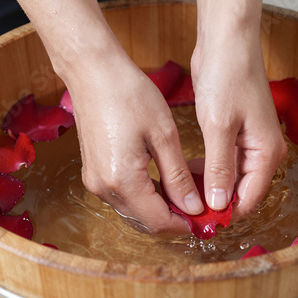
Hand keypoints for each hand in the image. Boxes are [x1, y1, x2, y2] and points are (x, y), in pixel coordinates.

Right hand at [66, 54, 203, 233]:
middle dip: (173, 218)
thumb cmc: (129, 95)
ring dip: (159, 208)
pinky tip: (162, 182)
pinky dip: (144, 196)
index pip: (158, 222)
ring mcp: (95, 181)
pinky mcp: (94, 171)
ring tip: (185, 191)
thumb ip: (177, 177)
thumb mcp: (164, 135)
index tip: (205, 217)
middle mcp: (104, 188)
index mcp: (122, 180)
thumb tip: (192, 206)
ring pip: (133, 210)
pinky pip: (122, 196)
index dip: (184, 224)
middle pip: (144, 221)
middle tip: (198, 204)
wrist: (92, 72)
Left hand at [191, 35, 286, 221]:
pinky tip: (186, 172)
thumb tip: (218, 203)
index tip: (196, 220)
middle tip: (182, 207)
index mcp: (266, 153)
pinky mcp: (233, 133)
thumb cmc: (228, 77)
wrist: (227, 41)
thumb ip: (220, 167)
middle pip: (239, 191)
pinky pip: (222, 162)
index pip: (248, 199)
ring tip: (179, 192)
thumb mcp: (220, 126)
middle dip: (213, 201)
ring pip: (228, 177)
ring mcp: (248, 142)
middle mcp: (261, 152)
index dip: (223, 213)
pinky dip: (206, 170)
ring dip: (207, 186)